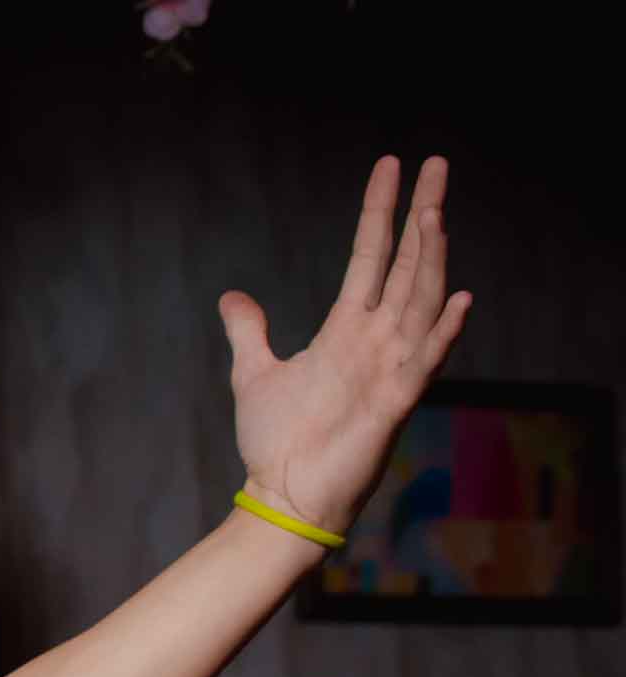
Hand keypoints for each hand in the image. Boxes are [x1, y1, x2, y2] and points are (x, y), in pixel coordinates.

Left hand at [220, 154, 471, 533]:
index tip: (391, 165)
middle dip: (420, 214)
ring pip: (421, 300)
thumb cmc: (277, 441)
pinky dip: (444, 332)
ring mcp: (390, 367)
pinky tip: (460, 299)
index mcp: (347, 329)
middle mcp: (376, 339)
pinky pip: (426, 361)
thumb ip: (249, 332)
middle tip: (436, 164)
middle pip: (406, 264)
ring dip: (429, 259)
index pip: (370, 255)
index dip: (380, 211)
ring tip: (434, 214)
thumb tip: (233, 296)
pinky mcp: (395, 401)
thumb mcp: (254, 374)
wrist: (285, 495)